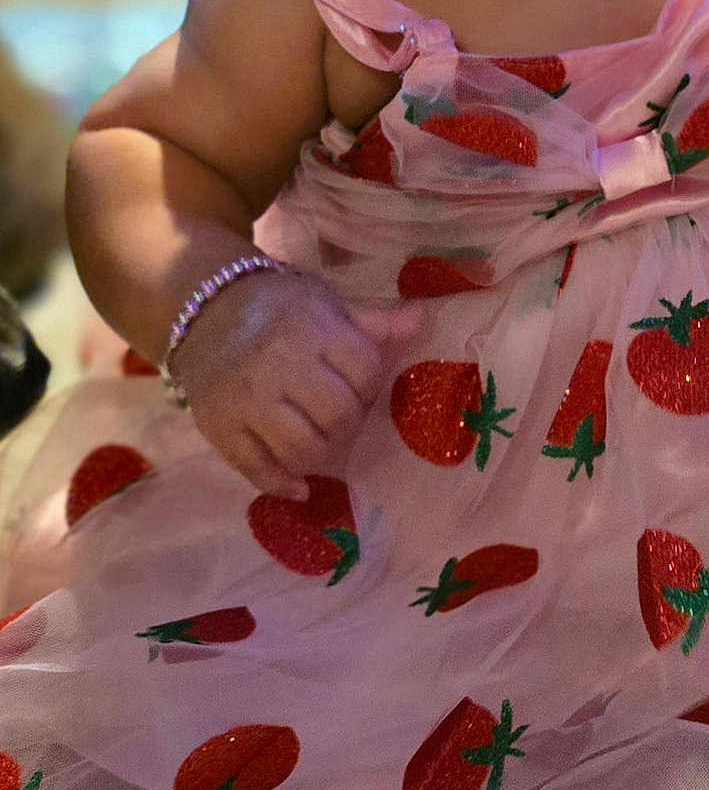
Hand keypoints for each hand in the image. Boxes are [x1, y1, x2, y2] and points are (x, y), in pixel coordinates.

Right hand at [167, 266, 378, 499]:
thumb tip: (423, 321)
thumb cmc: (278, 306)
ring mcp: (247, 401)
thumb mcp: (326, 303)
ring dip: (320, 457)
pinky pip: (255, 468)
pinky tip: (298, 486)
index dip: (370, 386)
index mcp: (315, 333)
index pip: (366, 372)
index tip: (359, 387)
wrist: (203, 309)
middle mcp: (281, 367)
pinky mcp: (218, 426)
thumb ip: (373, 322)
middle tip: (339, 420)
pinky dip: (282, 484)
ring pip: (301, 448)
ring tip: (320, 446)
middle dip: (348, 425)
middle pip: (338, 416)